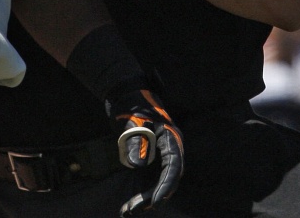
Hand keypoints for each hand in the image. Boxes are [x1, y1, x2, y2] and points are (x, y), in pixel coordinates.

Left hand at [108, 88, 183, 214]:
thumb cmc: (131, 105)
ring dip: (144, 197)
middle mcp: (169, 149)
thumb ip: (135, 141)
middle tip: (135, 209)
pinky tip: (128, 204)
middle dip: (152, 195)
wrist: (125, 94)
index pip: (173, 166)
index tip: (156, 200)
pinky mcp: (150, 159)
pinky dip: (139, 191)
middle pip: (166, 178)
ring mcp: (160, 155)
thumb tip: (137, 164)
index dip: (166, 185)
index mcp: (171, 138)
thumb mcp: (132, 121)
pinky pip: (148, 179)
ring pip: (156, 182)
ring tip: (127, 211)